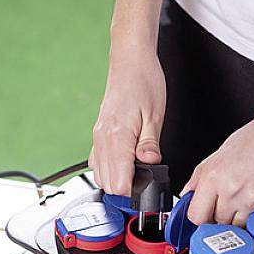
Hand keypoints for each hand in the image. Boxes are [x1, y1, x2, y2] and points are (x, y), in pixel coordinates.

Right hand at [90, 46, 165, 194]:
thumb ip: (150, 145)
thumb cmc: (144, 82)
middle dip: (126, 189)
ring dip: (117, 180)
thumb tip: (150, 165)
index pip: (118, 183)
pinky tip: (126, 162)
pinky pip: (98, 161)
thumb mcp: (155, 116)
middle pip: (107, 183)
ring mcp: (99, 136)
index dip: (133, 193)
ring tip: (138, 173)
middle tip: (145, 182)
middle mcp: (103, 138)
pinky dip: (110, 168)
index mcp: (117, 137)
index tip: (146, 191)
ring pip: (100, 175)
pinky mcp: (99, 133)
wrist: (130, 61)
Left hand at [184, 103, 253, 226]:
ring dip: (240, 217)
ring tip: (248, 196)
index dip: (199, 217)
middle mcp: (232, 190)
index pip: (196, 216)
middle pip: (217, 223)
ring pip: (239, 226)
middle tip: (229, 201)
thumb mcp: (224, 149)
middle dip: (221, 216)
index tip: (204, 215)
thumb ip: (203, 175)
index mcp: (214, 175)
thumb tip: (190, 193)